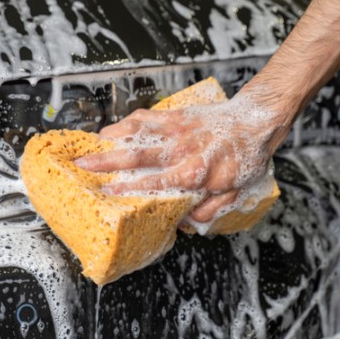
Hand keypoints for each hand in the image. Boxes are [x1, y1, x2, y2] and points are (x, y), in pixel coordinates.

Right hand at [74, 93, 286, 222]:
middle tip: (84, 165)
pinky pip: (148, 117)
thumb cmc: (245, 158)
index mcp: (193, 174)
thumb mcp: (234, 194)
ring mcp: (177, 131)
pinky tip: (113, 129)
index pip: (153, 183)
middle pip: (137, 157)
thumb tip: (184, 222)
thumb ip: (208, 210)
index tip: (107, 192)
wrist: (256, 122)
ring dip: (111, 140)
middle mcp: (181, 151)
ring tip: (90, 146)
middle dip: (107, 162)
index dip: (128, 188)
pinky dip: (128, 122)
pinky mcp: (177, 116)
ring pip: (138, 134)